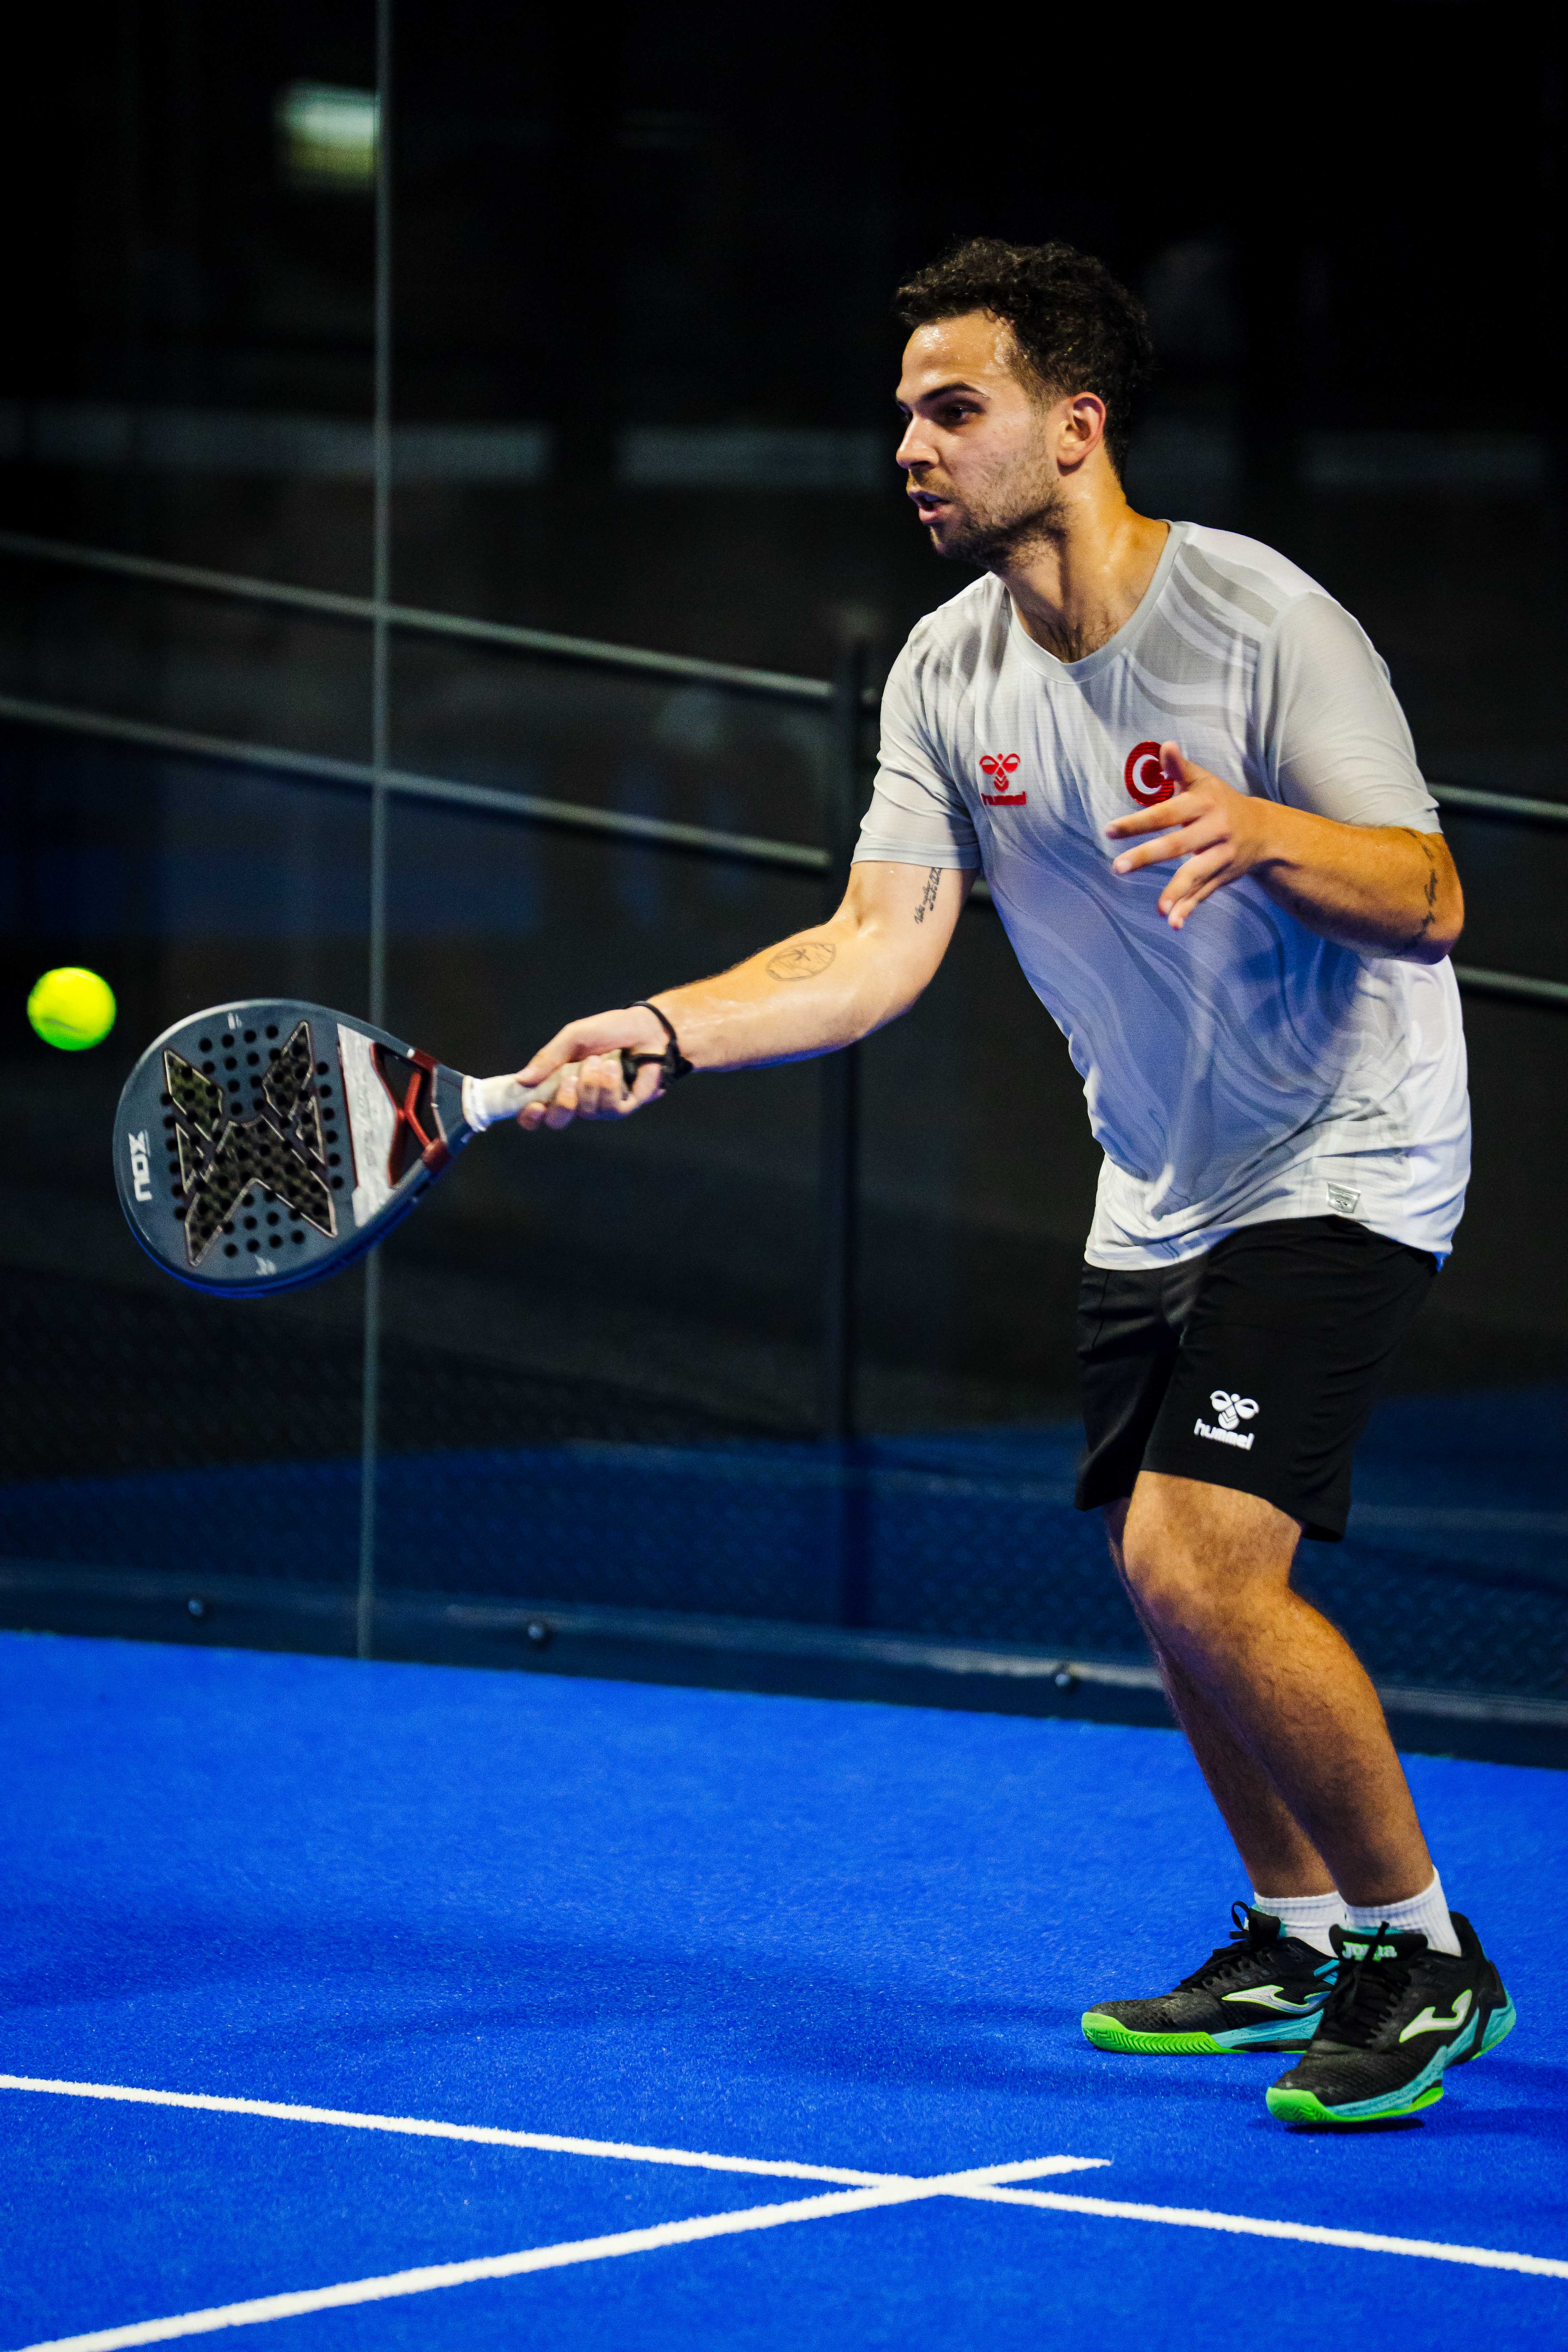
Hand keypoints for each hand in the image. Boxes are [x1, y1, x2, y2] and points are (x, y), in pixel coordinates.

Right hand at [515, 1005, 671, 1130]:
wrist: (645, 1029)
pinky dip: (611, 1086)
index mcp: (557, 1084)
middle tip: (570, 1080)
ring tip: (601, 1060)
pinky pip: (610, 1109)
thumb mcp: (573, 1038)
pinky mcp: (622, 1107)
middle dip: (563, 1103)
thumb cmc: (607, 1031)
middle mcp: (575, 1099)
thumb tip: (520, 1080)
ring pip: (586, 1112)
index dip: (530, 1117)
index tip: (534, 1106)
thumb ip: (547, 1058)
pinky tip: (615, 1068)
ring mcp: (599, 1106)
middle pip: (557, 1121)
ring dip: (592, 1083)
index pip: (536, 1112)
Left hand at [1105, 744, 1279, 929]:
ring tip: (1158, 909)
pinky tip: (1173, 924)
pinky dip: (1190, 908)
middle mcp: (1215, 830)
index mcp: (1204, 804)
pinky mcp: (1224, 876)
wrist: (1264, 830)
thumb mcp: (1202, 781)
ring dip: (1177, 892)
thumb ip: (1179, 768)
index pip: (1166, 813)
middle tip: (1117, 867)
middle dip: (1148, 856)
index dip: (1138, 822)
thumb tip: (1164, 745)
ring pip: (1196, 874)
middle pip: (1178, 845)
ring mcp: (1221, 855)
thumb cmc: (1220, 801)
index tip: (1109, 830)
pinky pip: (1204, 893)